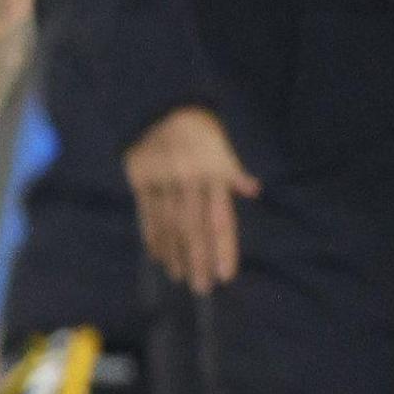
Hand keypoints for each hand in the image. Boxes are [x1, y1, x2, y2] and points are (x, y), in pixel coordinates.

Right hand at [126, 106, 256, 293]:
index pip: (220, 219)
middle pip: (194, 229)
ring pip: (170, 226)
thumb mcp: (221, 144)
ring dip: (175, 254)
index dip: (223, 249)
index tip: (225, 276)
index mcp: (213, 173)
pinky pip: (147, 213)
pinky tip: (157, 255)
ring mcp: (162, 182)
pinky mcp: (141, 180)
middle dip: (198, 260)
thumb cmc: (198, 127)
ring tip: (180, 277)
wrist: (159, 105)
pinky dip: (152, 236)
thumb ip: (232, 170)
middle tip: (202, 288)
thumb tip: (253, 189)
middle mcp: (189, 181)